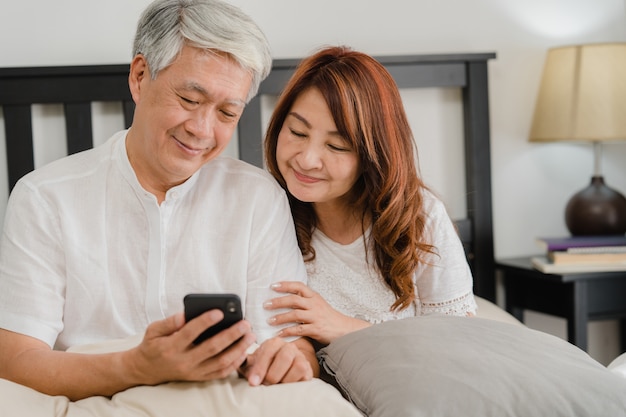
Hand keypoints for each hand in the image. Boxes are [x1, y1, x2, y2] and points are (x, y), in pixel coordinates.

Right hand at [126, 310, 255, 384]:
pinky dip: (235, 363)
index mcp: (171, 347)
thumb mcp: (153, 330)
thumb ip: (169, 322)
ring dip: (238, 349)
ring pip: (220, 362)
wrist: (147, 370)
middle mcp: (184, 361)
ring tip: (250, 335)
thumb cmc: (153, 345)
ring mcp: (193, 371)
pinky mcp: (199, 378)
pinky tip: (244, 351)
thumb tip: (184, 314)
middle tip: (245, 324)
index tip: (219, 312)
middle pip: (211, 348)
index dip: (205, 322)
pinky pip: (221, 373)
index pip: (190, 333)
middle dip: (231, 335)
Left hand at [240, 337, 314, 385]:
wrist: (280, 372)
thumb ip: (244, 361)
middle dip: (273, 374)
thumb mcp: (252, 364)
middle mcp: (289, 347)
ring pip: (297, 366)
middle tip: (266, 384)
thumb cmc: (264, 367)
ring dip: (284, 379)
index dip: (260, 367)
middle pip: (285, 357)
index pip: (268, 351)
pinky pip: (305, 376)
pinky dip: (294, 383)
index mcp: (274, 343)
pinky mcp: (308, 370)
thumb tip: (238, 358)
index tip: (253, 381)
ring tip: (275, 385)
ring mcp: (300, 358)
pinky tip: (284, 385)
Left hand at [265, 281, 370, 344]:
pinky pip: (299, 329)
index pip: (299, 286)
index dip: (285, 285)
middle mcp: (314, 304)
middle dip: (278, 301)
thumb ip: (304, 300)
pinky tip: (278, 334)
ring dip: (280, 317)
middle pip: (294, 299)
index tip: (272, 286)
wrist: (344, 329)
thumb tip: (284, 298)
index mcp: (314, 296)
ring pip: (295, 314)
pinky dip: (287, 331)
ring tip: (269, 320)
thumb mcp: (317, 304)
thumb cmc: (327, 317)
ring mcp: (315, 317)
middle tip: (265, 304)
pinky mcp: (316, 329)